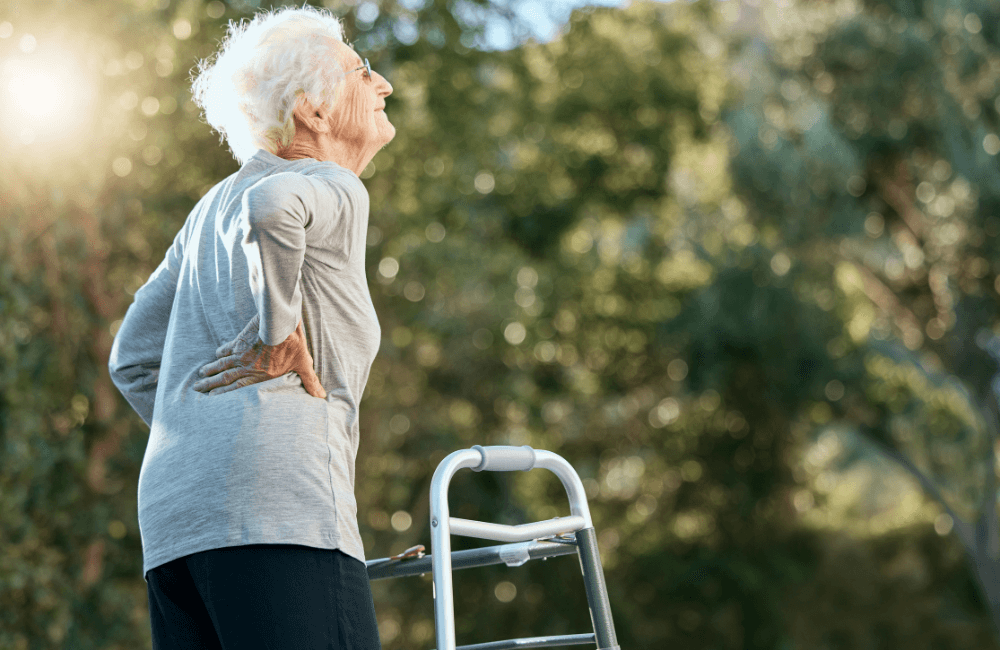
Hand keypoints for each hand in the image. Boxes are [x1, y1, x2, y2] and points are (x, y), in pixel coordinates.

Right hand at [193, 313, 326, 398]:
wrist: (281, 321)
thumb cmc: (293, 343)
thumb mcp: (304, 362)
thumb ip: (310, 381)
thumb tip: (322, 396)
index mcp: (262, 375)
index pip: (240, 389)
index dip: (226, 395)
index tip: (213, 399)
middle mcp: (248, 367)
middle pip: (226, 378)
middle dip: (212, 386)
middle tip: (198, 390)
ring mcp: (242, 354)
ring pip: (222, 365)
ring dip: (211, 371)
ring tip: (199, 377)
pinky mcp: (240, 340)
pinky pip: (227, 348)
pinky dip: (220, 353)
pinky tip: (215, 355)